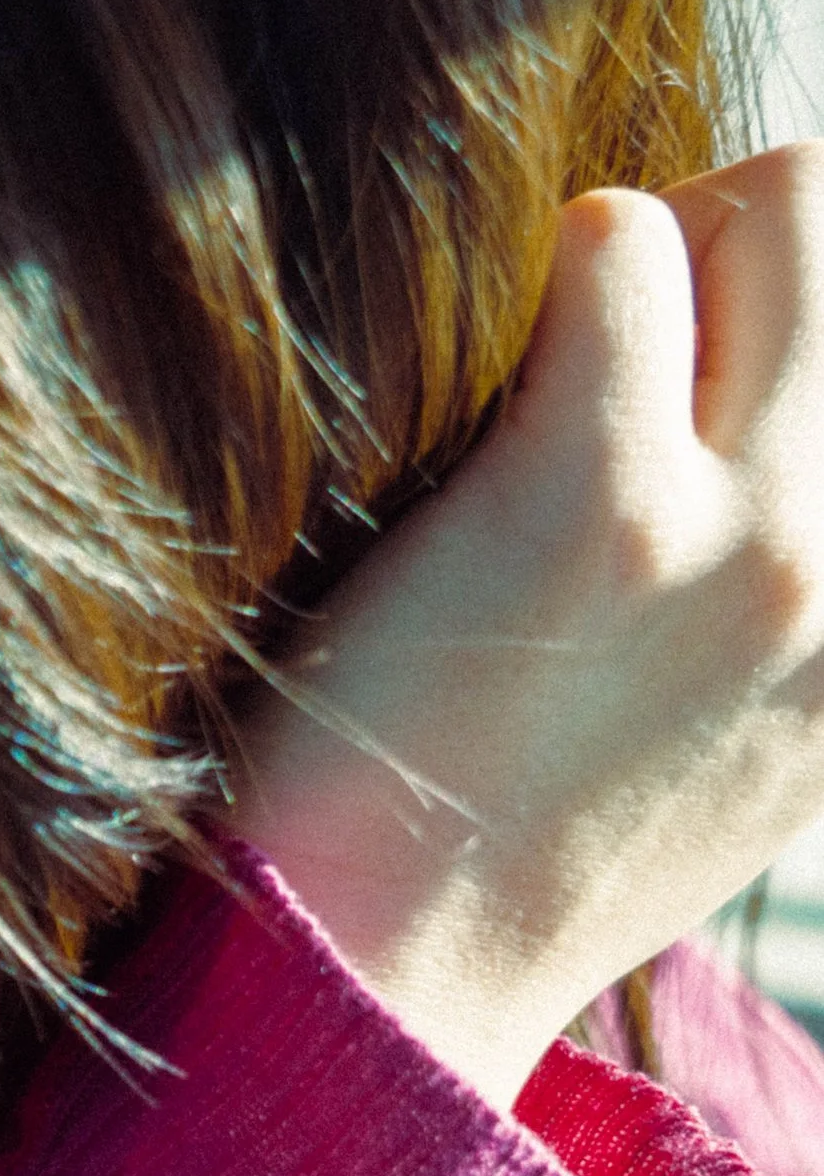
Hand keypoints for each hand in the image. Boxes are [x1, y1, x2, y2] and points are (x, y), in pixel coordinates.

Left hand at [228, 143, 823, 1111]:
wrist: (392, 970)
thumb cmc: (527, 845)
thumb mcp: (753, 745)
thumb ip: (807, 604)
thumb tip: (782, 448)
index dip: (800, 303)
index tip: (710, 355)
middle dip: (743, 230)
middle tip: (619, 324)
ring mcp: (750, 532)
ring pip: (783, 205)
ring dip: (655, 234)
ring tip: (555, 353)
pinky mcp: (593, 501)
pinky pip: (621, 244)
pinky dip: (556, 261)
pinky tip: (490, 368)